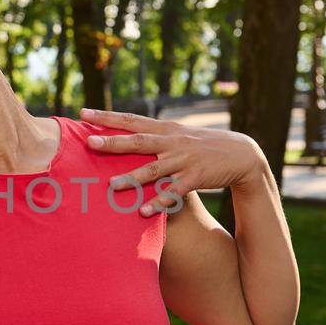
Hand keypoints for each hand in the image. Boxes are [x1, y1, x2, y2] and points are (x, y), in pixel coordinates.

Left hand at [79, 106, 267, 215]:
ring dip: (132, 178)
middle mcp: (172, 141)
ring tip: (111, 186)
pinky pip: (173, 192)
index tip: (83, 113)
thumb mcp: (179, 134)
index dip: (107, 117)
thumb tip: (128, 133)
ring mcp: (184, 159)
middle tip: (89, 142)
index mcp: (165, 129)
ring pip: (153, 169)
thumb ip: (155, 135)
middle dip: (113, 142)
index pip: (131, 120)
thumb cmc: (204, 146)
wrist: (241, 154)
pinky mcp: (196, 177)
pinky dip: (159, 202)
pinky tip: (143, 211)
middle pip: (138, 141)